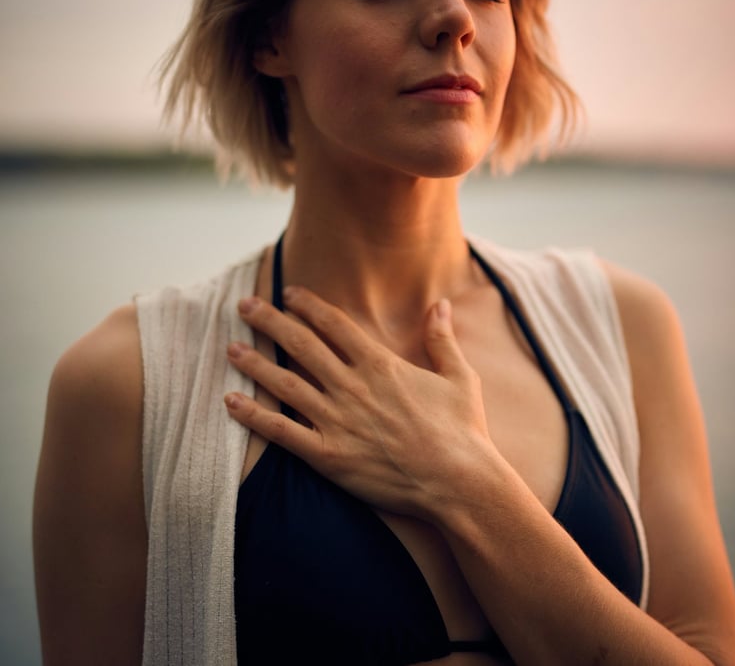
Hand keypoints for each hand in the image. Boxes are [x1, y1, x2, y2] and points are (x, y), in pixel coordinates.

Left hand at [225, 286, 493, 518]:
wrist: (459, 482)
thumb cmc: (462, 430)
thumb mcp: (459, 377)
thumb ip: (442, 338)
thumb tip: (441, 303)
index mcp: (380, 365)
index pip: (334, 324)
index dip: (308, 305)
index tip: (288, 292)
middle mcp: (352, 387)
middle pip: (301, 344)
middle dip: (270, 321)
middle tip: (245, 306)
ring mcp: (337, 421)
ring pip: (285, 384)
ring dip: (255, 363)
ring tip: (230, 348)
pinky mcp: (328, 456)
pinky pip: (282, 432)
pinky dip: (254, 416)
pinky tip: (231, 402)